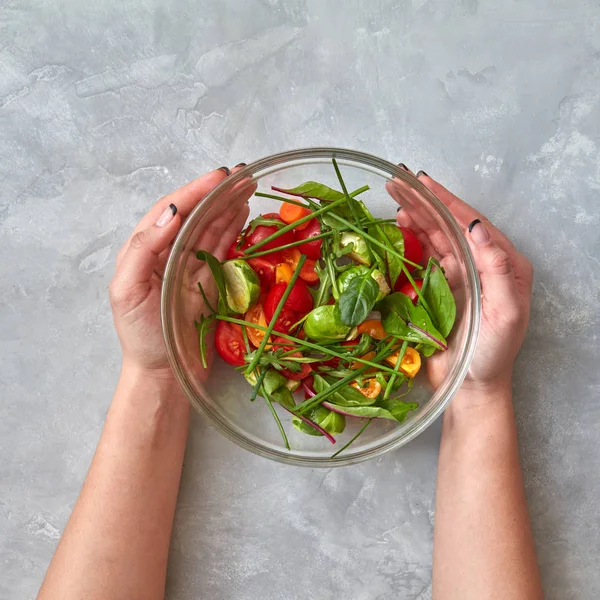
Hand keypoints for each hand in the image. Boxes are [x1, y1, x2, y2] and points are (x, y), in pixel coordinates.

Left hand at [109, 166, 249, 381]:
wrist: (164, 372)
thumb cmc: (140, 335)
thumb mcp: (128, 291)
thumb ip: (143, 250)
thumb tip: (172, 213)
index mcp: (145, 249)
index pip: (171, 210)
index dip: (194, 191)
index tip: (217, 177)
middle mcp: (169, 252)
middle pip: (195, 214)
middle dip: (217, 192)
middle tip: (241, 173)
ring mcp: (191, 265)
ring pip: (211, 227)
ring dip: (228, 205)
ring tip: (247, 185)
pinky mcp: (210, 280)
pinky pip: (222, 247)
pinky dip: (233, 228)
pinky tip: (243, 212)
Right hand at [389, 170, 532, 394]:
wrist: (470, 385)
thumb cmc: (492, 355)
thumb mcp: (505, 313)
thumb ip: (497, 270)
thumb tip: (477, 228)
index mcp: (504, 265)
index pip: (472, 224)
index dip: (446, 201)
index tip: (422, 182)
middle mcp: (483, 264)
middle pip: (451, 225)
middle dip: (426, 201)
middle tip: (399, 181)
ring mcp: (462, 275)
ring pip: (437, 236)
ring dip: (417, 216)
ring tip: (395, 198)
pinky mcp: (442, 287)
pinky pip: (427, 255)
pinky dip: (414, 238)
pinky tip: (402, 225)